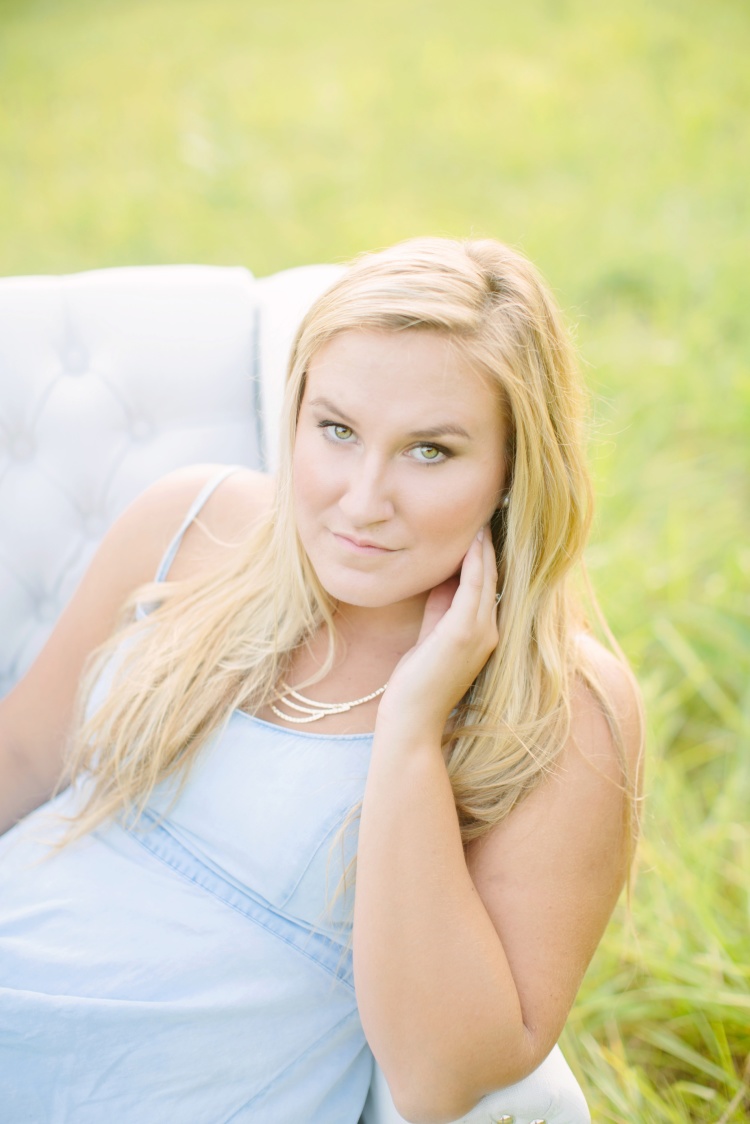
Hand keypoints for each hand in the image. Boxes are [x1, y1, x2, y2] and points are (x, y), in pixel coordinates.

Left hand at [376, 525, 499, 741]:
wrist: (411, 718)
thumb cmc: (416, 681)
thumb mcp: (431, 635)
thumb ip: (439, 608)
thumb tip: (444, 577)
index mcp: (483, 634)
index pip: (488, 587)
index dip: (485, 558)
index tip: (480, 530)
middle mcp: (490, 632)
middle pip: (494, 579)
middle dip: (490, 547)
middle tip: (487, 515)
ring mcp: (481, 634)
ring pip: (487, 580)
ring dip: (485, 548)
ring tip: (482, 520)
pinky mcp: (464, 633)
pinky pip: (474, 588)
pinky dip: (476, 563)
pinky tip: (473, 541)